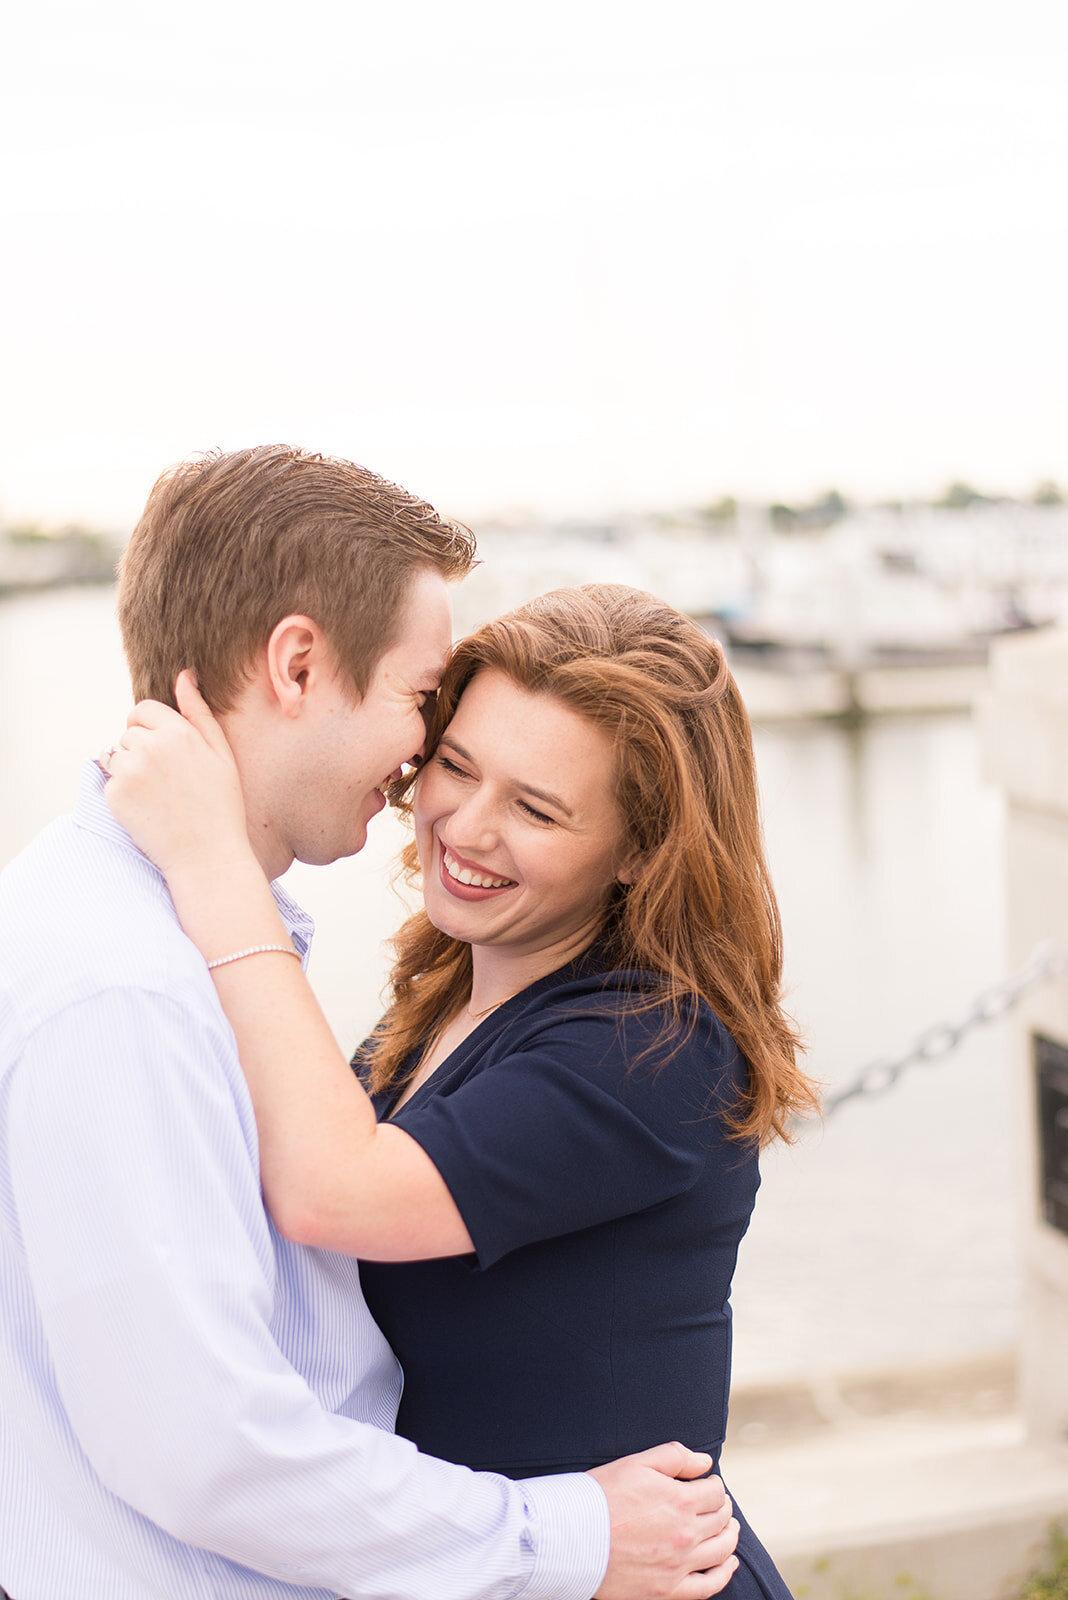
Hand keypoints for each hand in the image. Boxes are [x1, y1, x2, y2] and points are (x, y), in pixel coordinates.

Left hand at [103, 670, 248, 879]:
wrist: (208, 856)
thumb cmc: (221, 806)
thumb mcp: (221, 754)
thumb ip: (199, 712)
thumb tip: (184, 676)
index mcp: (178, 732)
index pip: (142, 710)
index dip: (150, 729)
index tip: (165, 753)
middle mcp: (150, 746)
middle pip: (128, 734)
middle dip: (141, 751)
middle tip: (168, 782)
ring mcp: (130, 770)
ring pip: (116, 756)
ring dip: (130, 771)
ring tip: (158, 796)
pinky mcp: (115, 794)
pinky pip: (111, 782)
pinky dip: (123, 794)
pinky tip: (148, 810)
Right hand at [590, 1442, 739, 1599]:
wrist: (572, 1537)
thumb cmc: (601, 1496)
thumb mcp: (637, 1463)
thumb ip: (675, 1457)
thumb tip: (705, 1463)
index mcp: (680, 1501)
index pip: (716, 1493)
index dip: (714, 1485)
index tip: (707, 1484)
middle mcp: (685, 1534)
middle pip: (721, 1520)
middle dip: (723, 1508)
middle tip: (718, 1504)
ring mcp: (678, 1565)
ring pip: (721, 1551)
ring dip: (730, 1537)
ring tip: (729, 1528)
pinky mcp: (667, 1590)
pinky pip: (708, 1586)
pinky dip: (724, 1574)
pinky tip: (728, 1564)